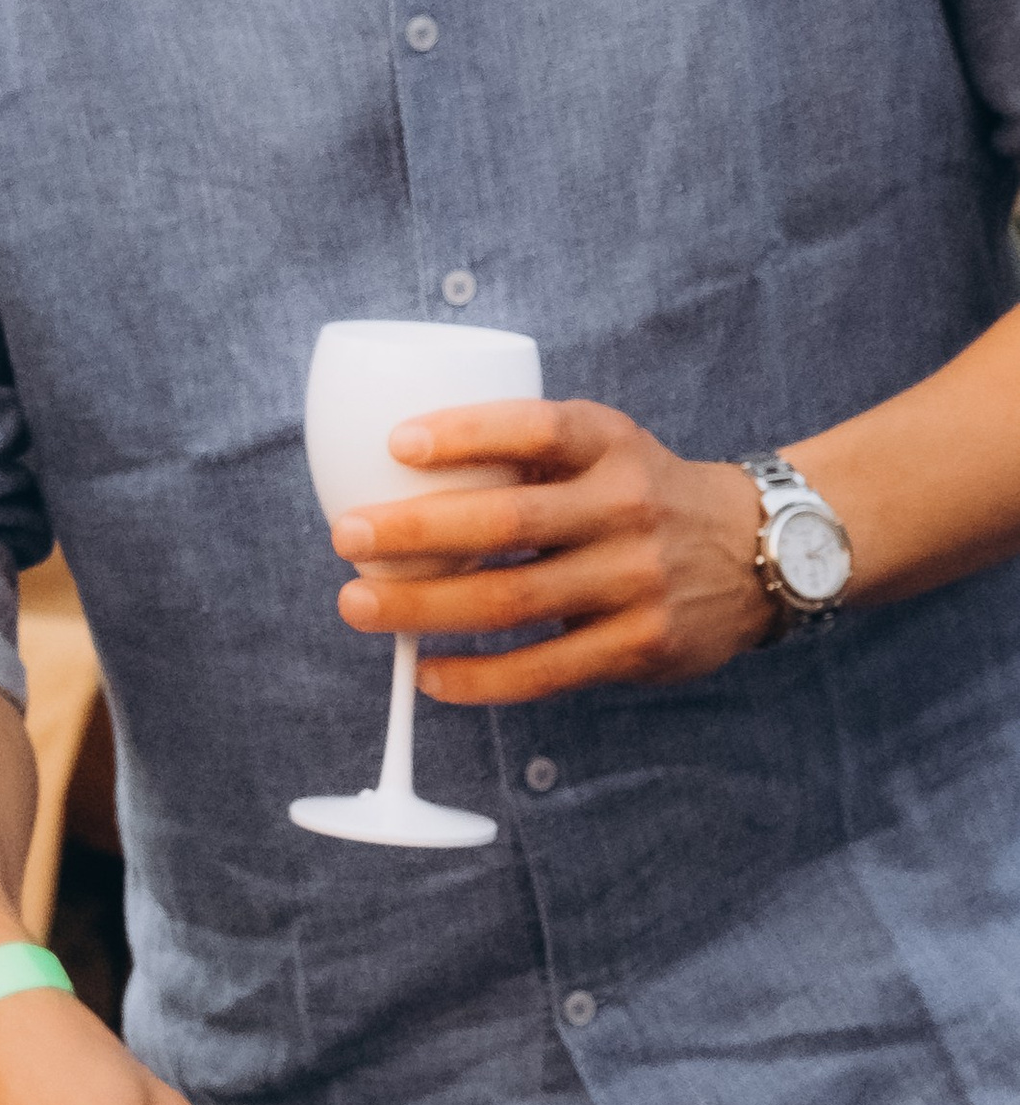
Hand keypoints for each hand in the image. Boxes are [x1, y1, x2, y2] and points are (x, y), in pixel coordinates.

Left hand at [332, 398, 770, 700]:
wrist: (758, 550)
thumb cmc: (640, 490)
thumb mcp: (602, 446)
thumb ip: (525, 452)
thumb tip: (398, 469)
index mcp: (608, 442)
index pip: (534, 428)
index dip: (465, 434)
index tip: (395, 443)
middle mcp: (625, 506)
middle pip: (509, 521)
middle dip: (416, 531)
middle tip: (348, 535)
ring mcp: (636, 579)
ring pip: (513, 600)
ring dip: (425, 607)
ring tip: (360, 604)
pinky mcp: (641, 644)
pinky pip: (545, 669)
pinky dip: (479, 676)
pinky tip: (427, 672)